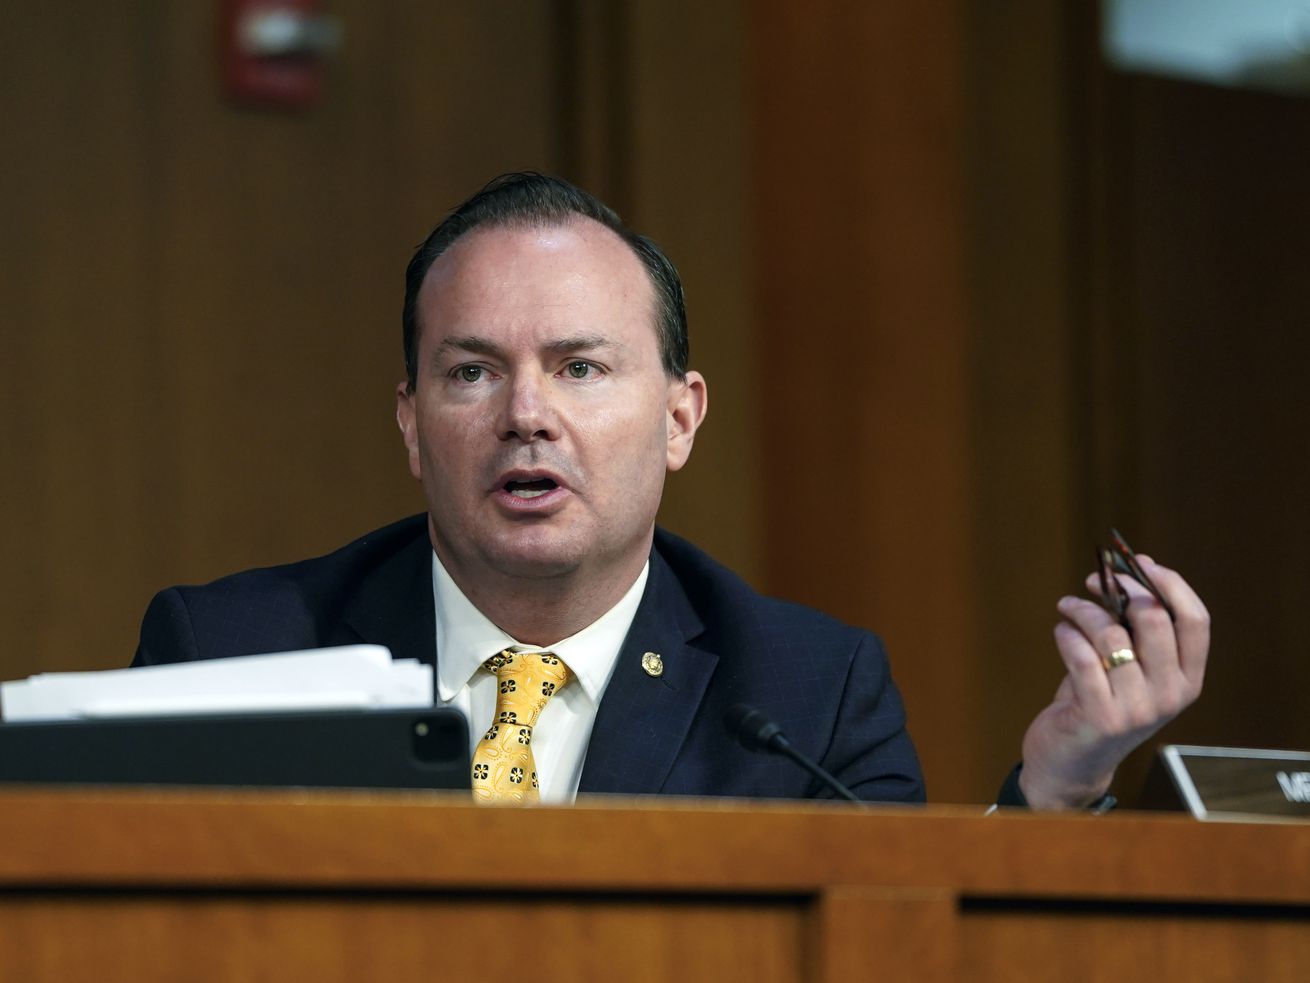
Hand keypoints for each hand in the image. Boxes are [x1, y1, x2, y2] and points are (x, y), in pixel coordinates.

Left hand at [1018, 556, 1209, 809]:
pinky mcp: (1100, 715)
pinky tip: (1060, 631)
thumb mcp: (1130, 668)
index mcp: (1188, 680)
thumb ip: (1136, 629)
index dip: (1170, 584)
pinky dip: (1067, 633)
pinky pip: (1082, 656)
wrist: (1071, 763)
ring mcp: (1138, 708)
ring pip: (1112, 634)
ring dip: (1084, 610)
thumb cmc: (1099, 702)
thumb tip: (1132, 569)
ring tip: (1068, 607)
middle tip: (1095, 580)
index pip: (1196, 620)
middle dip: (1122, 588)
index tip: (1140, 562)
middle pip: (1155, 619)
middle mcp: (1171, 695)